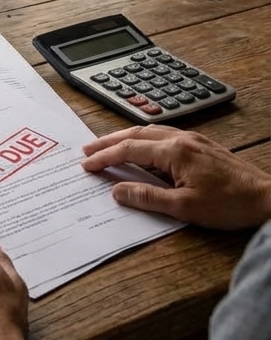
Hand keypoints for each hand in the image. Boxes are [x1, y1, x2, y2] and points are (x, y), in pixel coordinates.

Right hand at [81, 125, 270, 229]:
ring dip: (125, 138)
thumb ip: (148, 197)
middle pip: (134, 134)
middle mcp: (180, 138)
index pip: (128, 150)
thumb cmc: (230, 205)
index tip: (87, 164)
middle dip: (108, 141)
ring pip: (149, 131)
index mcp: (173, 151)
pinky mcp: (201, 145)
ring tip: (108, 145)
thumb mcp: (185, 208)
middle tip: (87, 149)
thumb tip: (117, 191)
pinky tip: (143, 146)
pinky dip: (144, 138)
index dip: (105, 157)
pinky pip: (164, 134)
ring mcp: (192, 139)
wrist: (268, 199)